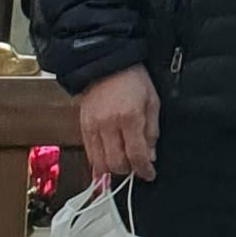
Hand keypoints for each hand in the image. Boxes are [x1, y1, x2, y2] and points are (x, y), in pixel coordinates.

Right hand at [76, 65, 157, 185]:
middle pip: (117, 163)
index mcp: (130, 117)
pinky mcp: (83, 127)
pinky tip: (107, 161)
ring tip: (123, 162)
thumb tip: (151, 156)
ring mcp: (93, 127)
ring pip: (101, 163)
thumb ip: (152, 131)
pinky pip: (89, 154)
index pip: (136, 155)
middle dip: (129, 170)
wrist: (106, 62)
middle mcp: (109, 124)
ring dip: (113, 169)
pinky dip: (99, 162)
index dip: (144, 169)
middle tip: (137, 166)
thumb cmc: (133, 79)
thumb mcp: (152, 101)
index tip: (149, 173)